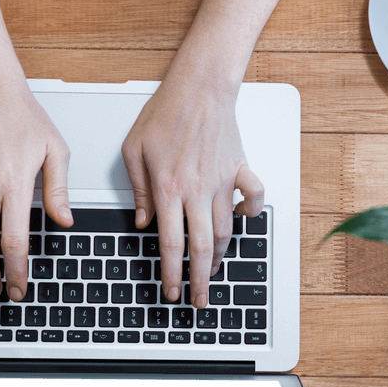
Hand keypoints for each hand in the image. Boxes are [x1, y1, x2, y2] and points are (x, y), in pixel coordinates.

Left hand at [121, 72, 263, 307]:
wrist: (199, 87)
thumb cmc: (166, 113)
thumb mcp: (134, 150)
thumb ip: (138, 190)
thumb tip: (143, 222)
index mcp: (169, 189)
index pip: (171, 243)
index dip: (172, 273)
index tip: (172, 291)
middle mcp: (198, 190)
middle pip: (203, 247)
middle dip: (201, 279)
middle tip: (199, 299)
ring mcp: (223, 181)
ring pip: (227, 230)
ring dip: (221, 255)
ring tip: (214, 270)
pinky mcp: (239, 169)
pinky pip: (253, 197)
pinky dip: (251, 213)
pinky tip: (241, 219)